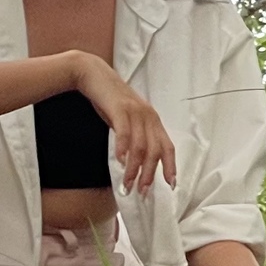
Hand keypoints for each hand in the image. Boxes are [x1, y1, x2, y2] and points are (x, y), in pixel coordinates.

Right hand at [71, 54, 175, 195]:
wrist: (94, 75)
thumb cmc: (110, 100)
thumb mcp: (128, 118)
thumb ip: (136, 135)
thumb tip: (137, 161)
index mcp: (153, 120)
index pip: (167, 147)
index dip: (170, 166)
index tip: (170, 184)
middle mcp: (149, 116)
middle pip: (155, 151)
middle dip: (150, 174)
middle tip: (142, 191)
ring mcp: (135, 112)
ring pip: (140, 147)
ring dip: (134, 168)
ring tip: (127, 183)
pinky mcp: (120, 108)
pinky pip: (124, 133)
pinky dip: (122, 149)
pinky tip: (118, 161)